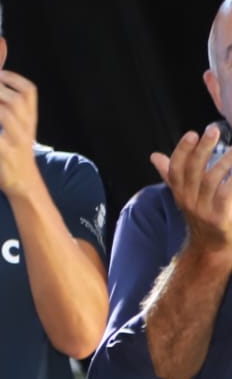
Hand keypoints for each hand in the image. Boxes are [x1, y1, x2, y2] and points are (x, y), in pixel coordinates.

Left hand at [0, 69, 41, 198]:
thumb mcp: (16, 128)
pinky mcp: (7, 154)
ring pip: (5, 115)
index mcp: (30, 117)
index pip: (30, 91)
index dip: (14, 78)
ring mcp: (18, 140)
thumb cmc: (15, 151)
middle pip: (15, 99)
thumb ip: (7, 108)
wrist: (23, 181)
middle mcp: (27, 126)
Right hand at [151, 125, 231, 254]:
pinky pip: (225, 196)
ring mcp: (202, 210)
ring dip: (224, 162)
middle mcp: (188, 200)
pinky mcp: (219, 219)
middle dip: (202, 149)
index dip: (182, 150)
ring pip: (211, 180)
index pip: (176, 168)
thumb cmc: (201, 216)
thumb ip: (171, 175)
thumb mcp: (184, 196)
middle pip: (192, 171)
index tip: (192, 134)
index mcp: (179, 192)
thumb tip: (155, 156)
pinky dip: (231, 182)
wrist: (211, 248)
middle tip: (213, 131)